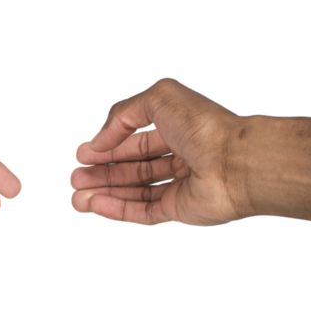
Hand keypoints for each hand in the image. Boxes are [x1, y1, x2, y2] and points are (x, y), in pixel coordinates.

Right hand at [70, 78, 246, 226]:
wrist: (237, 162)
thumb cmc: (203, 125)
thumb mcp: (157, 100)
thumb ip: (122, 116)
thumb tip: (99, 141)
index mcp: (177, 127)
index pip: (134, 139)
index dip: (107, 146)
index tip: (80, 155)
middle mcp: (179, 156)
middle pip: (131, 168)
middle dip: (101, 173)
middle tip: (74, 178)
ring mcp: (179, 185)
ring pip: (134, 192)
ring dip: (103, 193)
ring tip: (75, 197)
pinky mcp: (180, 210)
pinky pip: (143, 211)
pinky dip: (116, 209)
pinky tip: (94, 205)